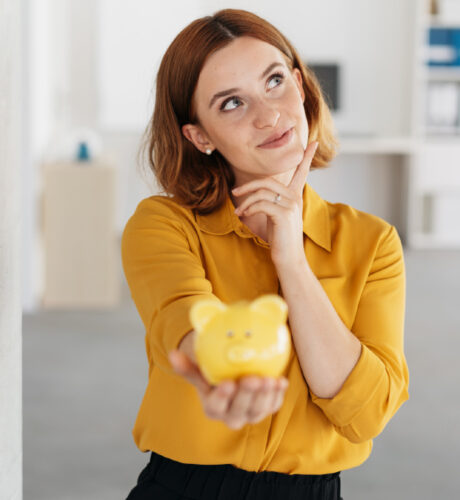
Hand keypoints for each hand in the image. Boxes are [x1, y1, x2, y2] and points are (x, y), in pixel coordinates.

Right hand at [168, 350, 288, 429]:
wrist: (231, 376)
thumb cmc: (213, 373)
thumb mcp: (199, 370)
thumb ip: (187, 366)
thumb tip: (173, 355)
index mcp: (213, 408)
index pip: (216, 406)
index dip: (222, 397)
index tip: (227, 383)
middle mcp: (232, 416)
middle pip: (240, 410)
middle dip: (247, 395)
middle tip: (252, 378)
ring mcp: (251, 414)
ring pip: (259, 410)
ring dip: (264, 396)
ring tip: (268, 379)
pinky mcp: (266, 408)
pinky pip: (273, 404)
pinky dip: (278, 394)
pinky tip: (280, 381)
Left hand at [232, 140, 318, 267]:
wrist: (289, 258)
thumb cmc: (281, 238)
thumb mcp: (277, 215)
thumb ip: (273, 201)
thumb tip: (258, 193)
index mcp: (295, 196)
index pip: (302, 172)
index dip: (307, 157)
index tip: (314, 142)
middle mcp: (295, 198)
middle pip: (268, 181)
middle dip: (248, 185)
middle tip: (235, 192)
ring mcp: (291, 205)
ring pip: (262, 192)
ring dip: (245, 200)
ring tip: (239, 210)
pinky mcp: (283, 214)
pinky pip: (261, 203)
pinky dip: (248, 207)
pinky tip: (243, 214)